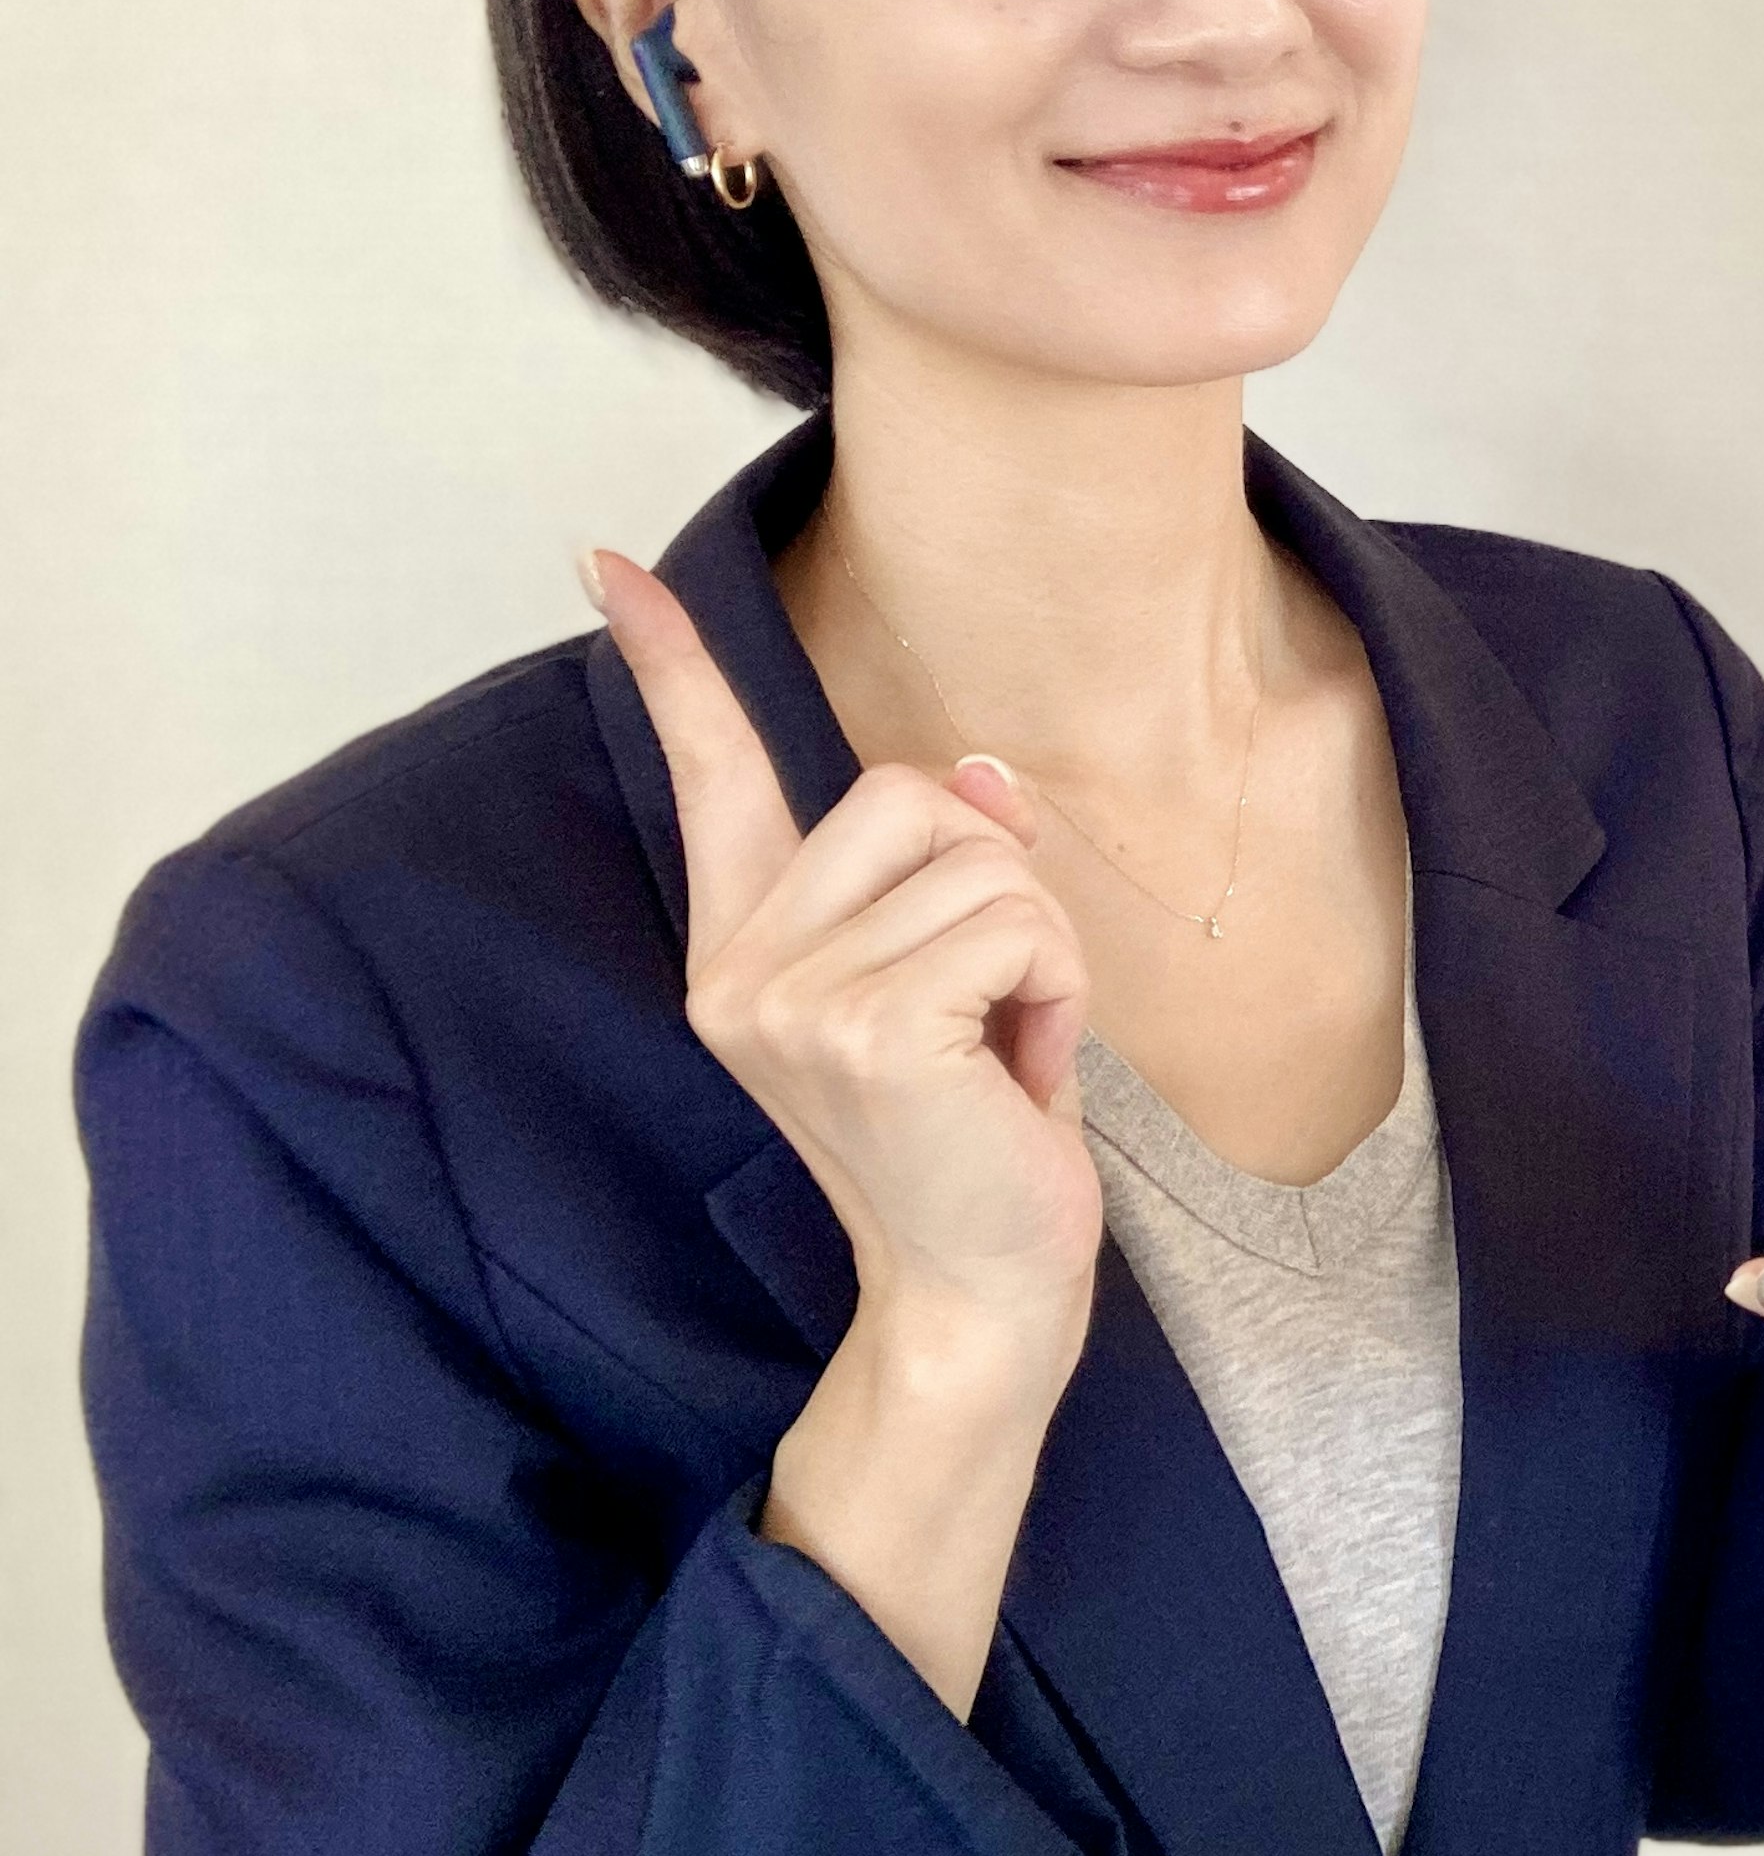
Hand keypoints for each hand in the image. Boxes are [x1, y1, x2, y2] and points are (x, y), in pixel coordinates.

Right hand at [588, 549, 1100, 1357]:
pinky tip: (1022, 1075)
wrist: (979, 1291)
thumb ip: (947, 872)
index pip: (707, 776)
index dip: (671, 664)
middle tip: (989, 1010)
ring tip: (1006, 1052)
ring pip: (982, 859)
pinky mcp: (864, 1026)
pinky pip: (1019, 922)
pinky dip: (1058, 991)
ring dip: (1040, 949)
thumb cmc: (974, 1139)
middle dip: (996, 883)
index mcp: (747, 948)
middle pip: (909, 793)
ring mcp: (790, 998)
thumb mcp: (960, 980)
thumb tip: (977, 776)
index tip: (611, 564)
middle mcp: (741, 967)